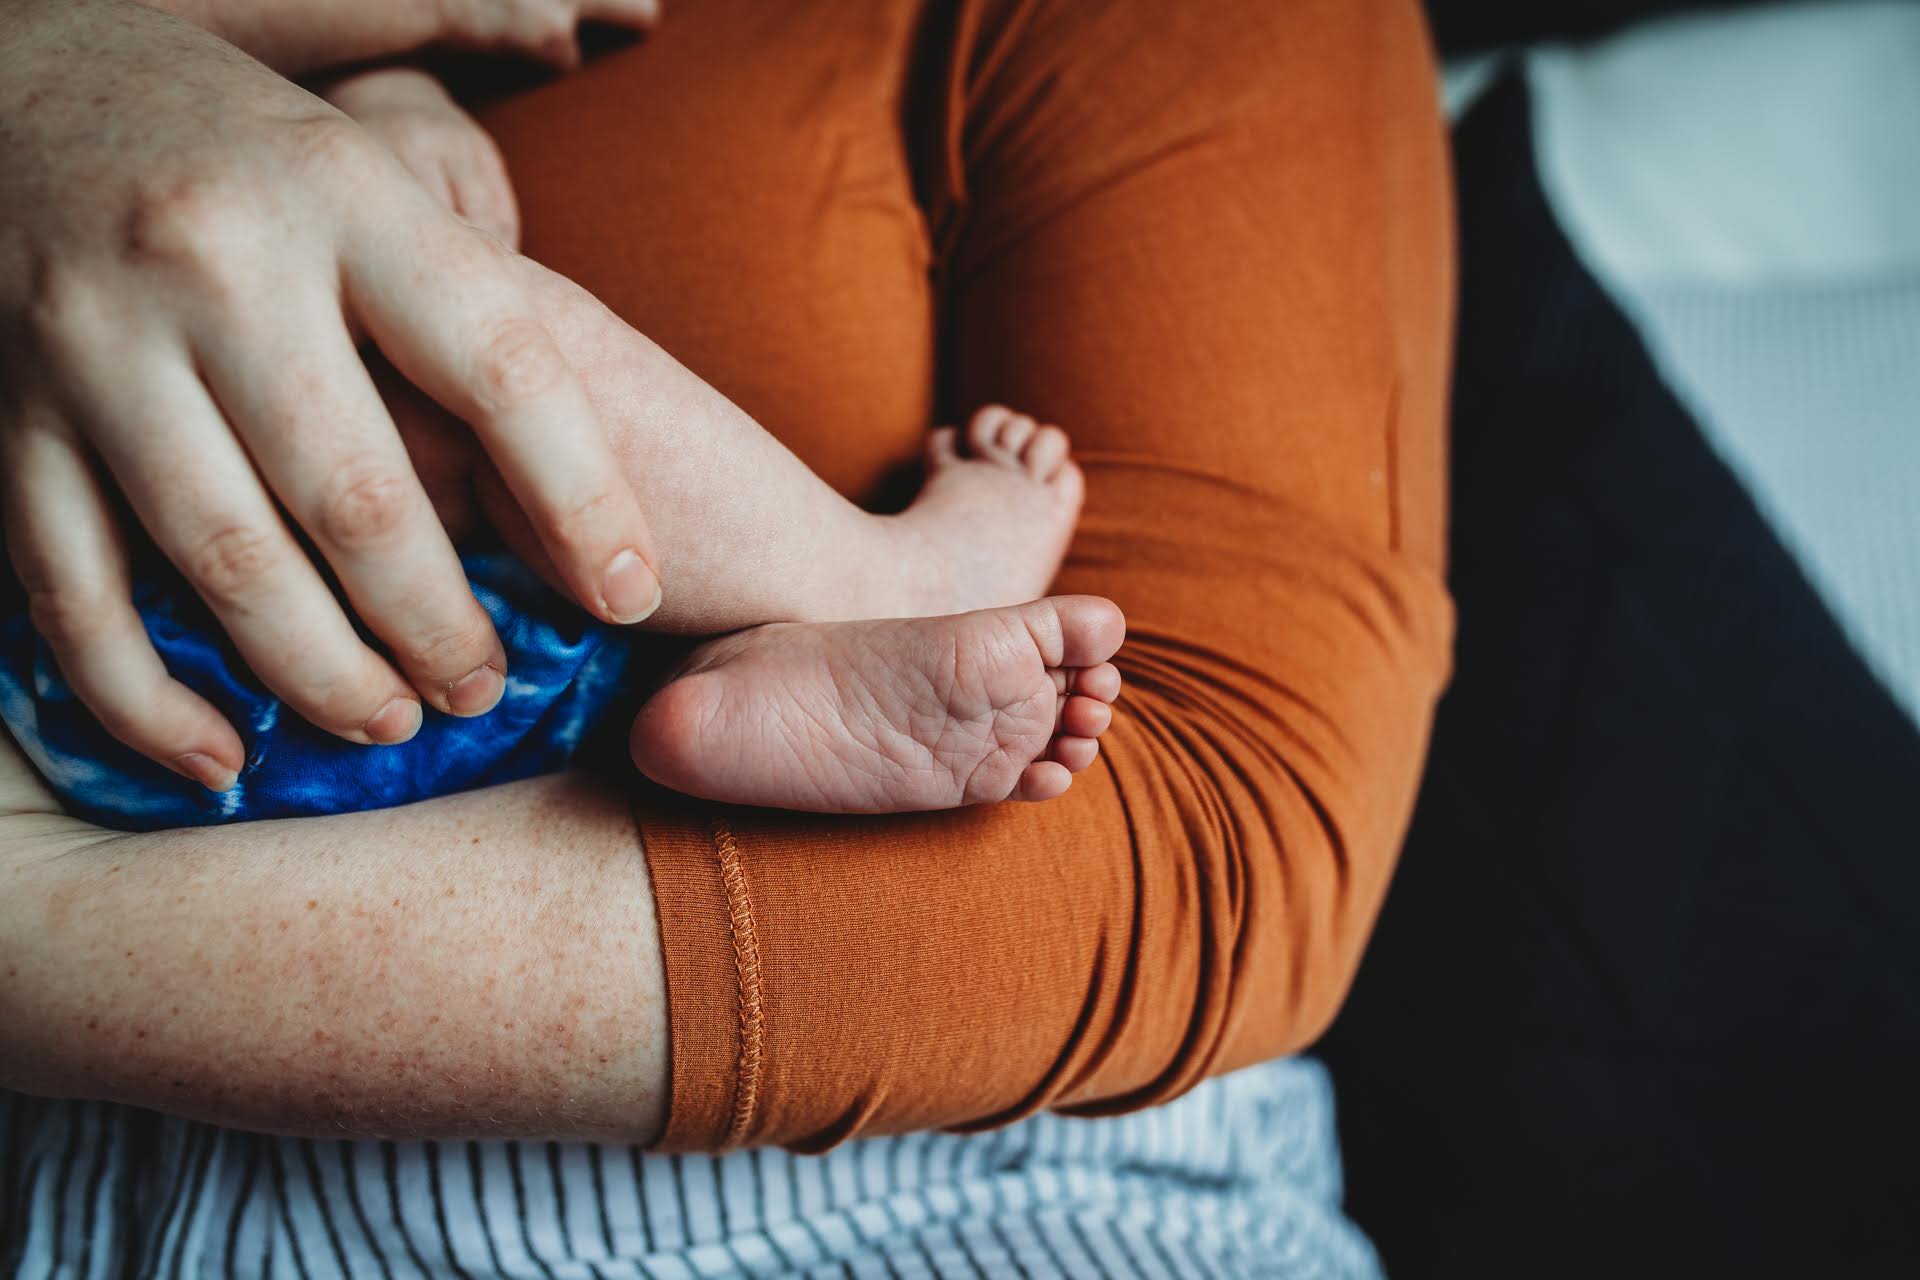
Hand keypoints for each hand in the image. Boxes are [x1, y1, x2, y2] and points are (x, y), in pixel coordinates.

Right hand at [0, 0, 661, 790]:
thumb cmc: (218, 120)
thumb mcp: (352, 94)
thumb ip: (474, 110)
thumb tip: (617, 61)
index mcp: (340, 194)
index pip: (501, 364)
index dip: (583, 498)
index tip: (630, 593)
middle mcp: (217, 271)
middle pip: (361, 497)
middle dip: (445, 624)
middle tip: (488, 687)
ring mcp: (93, 351)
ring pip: (225, 563)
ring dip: (324, 674)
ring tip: (393, 724)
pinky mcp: (6, 421)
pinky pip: (71, 592)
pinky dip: (147, 697)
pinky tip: (223, 755)